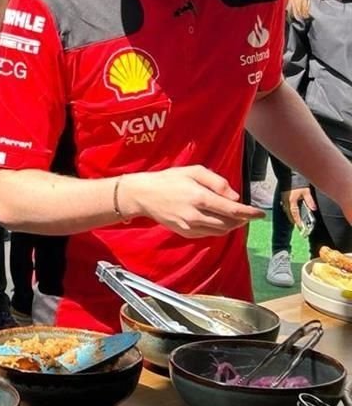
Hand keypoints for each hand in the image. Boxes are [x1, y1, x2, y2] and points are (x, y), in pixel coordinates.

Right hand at [121, 166, 264, 238]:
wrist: (144, 195)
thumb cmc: (169, 179)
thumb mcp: (193, 171)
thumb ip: (217, 182)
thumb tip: (234, 196)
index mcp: (200, 197)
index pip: (232, 210)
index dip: (250, 213)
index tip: (261, 214)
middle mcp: (196, 215)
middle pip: (229, 223)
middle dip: (241, 219)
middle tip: (247, 213)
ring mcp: (189, 226)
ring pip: (220, 231)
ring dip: (231, 225)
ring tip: (233, 217)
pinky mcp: (185, 233)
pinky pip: (208, 233)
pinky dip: (217, 228)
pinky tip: (216, 220)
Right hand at [282, 187, 314, 226]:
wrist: (289, 175)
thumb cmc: (298, 183)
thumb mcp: (306, 191)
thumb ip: (310, 200)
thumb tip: (314, 209)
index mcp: (291, 201)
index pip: (294, 213)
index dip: (298, 220)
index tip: (300, 226)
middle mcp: (286, 201)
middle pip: (289, 214)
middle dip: (293, 220)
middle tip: (298, 226)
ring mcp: (283, 199)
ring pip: (286, 211)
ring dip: (291, 216)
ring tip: (295, 220)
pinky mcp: (283, 197)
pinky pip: (285, 207)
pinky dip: (289, 211)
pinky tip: (292, 212)